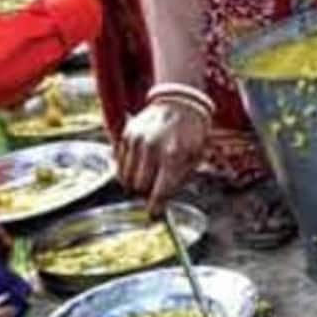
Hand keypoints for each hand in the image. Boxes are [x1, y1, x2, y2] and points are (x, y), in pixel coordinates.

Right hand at [117, 98, 209, 214]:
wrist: (180, 103)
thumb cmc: (192, 132)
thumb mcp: (196, 155)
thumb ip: (180, 179)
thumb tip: (164, 200)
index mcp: (173, 154)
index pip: (159, 190)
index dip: (156, 206)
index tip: (154, 213)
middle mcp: (152, 148)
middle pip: (139, 186)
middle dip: (146, 191)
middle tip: (155, 185)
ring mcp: (136, 141)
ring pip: (126, 177)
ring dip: (136, 180)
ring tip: (150, 171)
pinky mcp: (126, 135)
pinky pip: (120, 164)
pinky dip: (128, 167)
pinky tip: (142, 161)